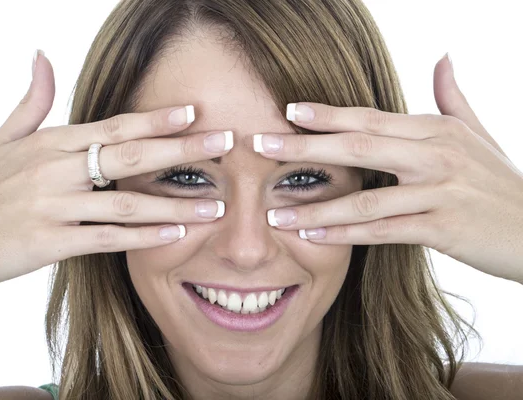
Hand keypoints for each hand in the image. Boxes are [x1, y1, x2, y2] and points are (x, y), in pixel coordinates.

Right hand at [0, 51, 230, 299]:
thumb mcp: (0, 139)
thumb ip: (32, 101)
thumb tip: (42, 57)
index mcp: (49, 143)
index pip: (113, 125)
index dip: (156, 118)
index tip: (194, 112)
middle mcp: (54, 169)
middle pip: (130, 155)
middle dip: (182, 149)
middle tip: (225, 144)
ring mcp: (52, 205)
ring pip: (126, 202)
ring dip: (175, 204)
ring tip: (216, 206)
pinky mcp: (48, 242)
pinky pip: (106, 238)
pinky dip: (143, 237)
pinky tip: (174, 236)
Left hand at [254, 53, 522, 283]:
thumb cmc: (498, 182)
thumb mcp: (477, 133)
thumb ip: (452, 97)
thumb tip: (442, 57)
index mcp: (435, 130)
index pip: (370, 117)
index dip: (328, 114)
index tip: (287, 111)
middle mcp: (435, 155)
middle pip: (359, 146)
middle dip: (305, 147)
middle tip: (260, 144)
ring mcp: (439, 192)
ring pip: (365, 197)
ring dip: (316, 206)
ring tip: (274, 212)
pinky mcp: (443, 228)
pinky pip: (383, 231)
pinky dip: (345, 234)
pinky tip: (313, 236)